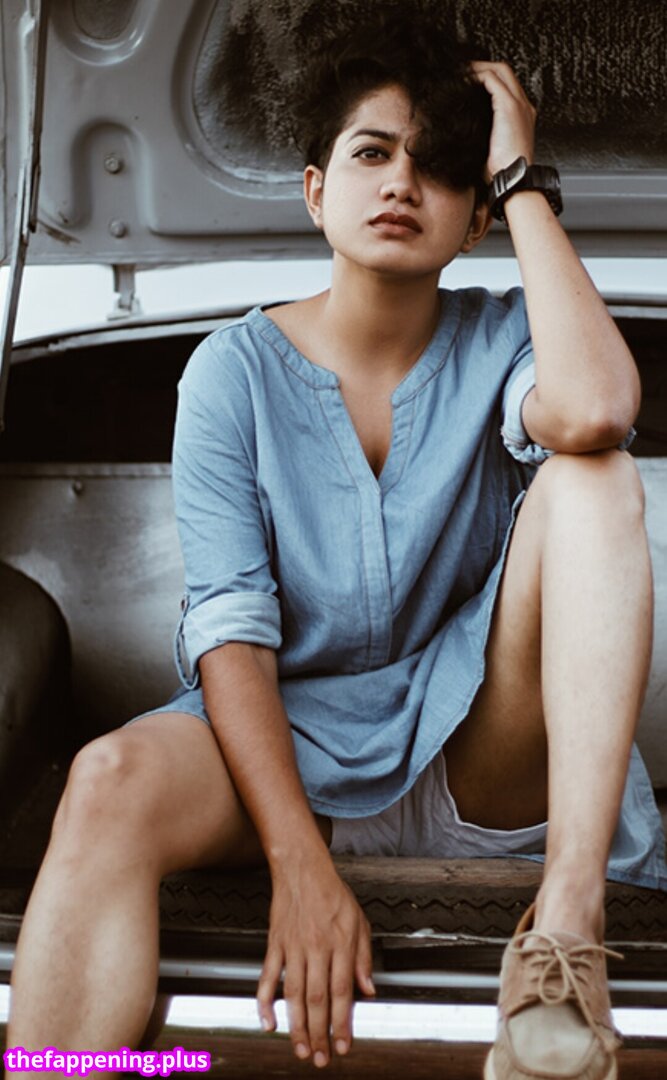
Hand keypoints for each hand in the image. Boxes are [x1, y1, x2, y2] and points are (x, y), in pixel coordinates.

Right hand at [256, 855, 374, 1066]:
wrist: (302, 868)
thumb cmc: (332, 894)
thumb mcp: (359, 921)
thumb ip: (363, 957)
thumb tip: (369, 991)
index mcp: (340, 943)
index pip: (342, 991)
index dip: (343, 1022)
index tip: (344, 1046)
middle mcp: (316, 947)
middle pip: (317, 999)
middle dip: (320, 1033)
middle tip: (321, 1059)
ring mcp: (292, 947)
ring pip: (293, 994)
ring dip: (296, 1026)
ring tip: (301, 1050)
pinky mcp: (275, 944)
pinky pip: (267, 976)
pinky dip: (264, 1001)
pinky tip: (267, 1023)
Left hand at [470, 61, 536, 181]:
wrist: (514, 178)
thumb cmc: (503, 172)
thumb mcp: (493, 150)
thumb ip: (486, 135)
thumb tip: (466, 132)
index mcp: (522, 116)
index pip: (507, 87)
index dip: (489, 81)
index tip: (471, 83)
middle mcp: (524, 106)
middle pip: (505, 73)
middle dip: (484, 68)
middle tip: (464, 72)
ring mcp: (519, 104)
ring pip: (500, 70)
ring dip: (479, 68)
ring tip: (462, 71)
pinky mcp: (509, 106)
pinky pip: (492, 78)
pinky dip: (478, 75)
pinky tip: (464, 79)